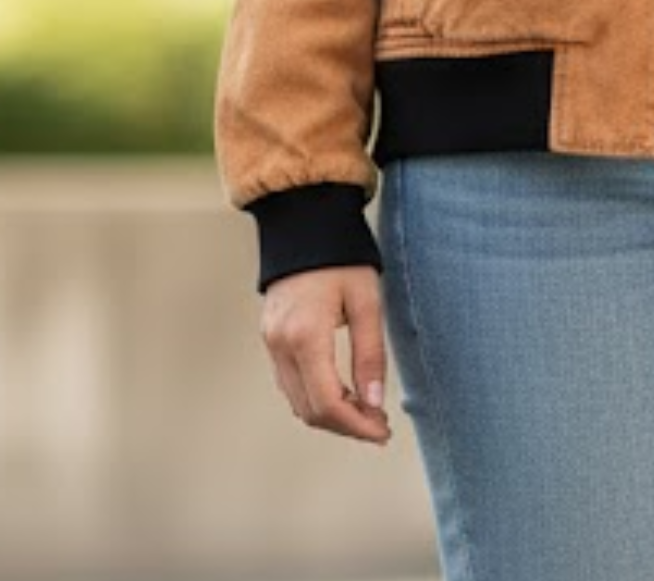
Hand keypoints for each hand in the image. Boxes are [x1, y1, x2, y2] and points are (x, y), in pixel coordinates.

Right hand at [261, 264, 391, 443]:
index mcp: (305, 336)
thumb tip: (375, 402)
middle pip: (310, 410)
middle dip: (346, 425)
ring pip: (298, 401)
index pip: (327, 403)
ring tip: (367, 411)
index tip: (383, 431)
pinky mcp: (271, 338)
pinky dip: (316, 397)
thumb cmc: (343, 258)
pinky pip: (290, 383)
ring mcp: (271, 343)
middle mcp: (281, 345)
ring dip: (331, 415)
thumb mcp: (367, 301)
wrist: (306, 223)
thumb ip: (370, 353)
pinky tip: (343, 392)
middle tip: (380, 425)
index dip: (357, 425)